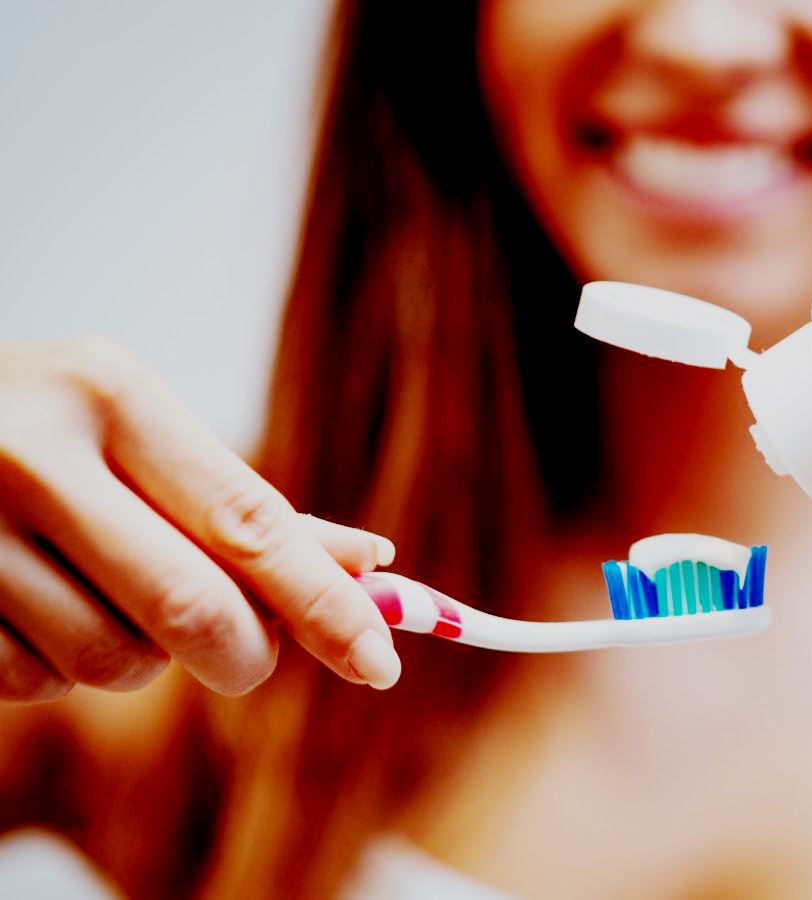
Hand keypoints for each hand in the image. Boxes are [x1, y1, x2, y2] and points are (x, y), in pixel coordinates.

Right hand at [0, 337, 401, 700]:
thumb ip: (242, 505)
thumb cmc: (41, 428)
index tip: (382, 661)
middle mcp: (34, 458)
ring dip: (141, 657)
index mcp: (110, 394)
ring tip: (103, 589)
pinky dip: (63, 668)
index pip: (249, 525)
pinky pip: (39, 686)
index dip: (326, 604)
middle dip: (245, 654)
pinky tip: (35, 604)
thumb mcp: (138, 433)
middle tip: (249, 653)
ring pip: (116, 662)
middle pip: (192, 612)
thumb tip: (370, 564)